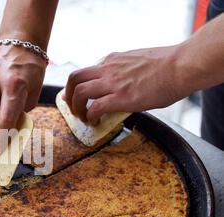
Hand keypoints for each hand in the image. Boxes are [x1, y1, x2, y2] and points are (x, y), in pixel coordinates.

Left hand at [63, 45, 188, 124]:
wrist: (182, 66)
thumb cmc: (167, 65)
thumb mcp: (137, 61)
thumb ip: (123, 70)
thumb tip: (121, 84)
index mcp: (112, 60)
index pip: (86, 71)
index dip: (77, 85)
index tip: (74, 94)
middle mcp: (108, 69)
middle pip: (74, 78)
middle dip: (68, 95)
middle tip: (72, 107)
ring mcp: (113, 82)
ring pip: (79, 92)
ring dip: (76, 107)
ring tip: (82, 118)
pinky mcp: (121, 97)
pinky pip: (95, 107)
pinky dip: (90, 116)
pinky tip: (95, 122)